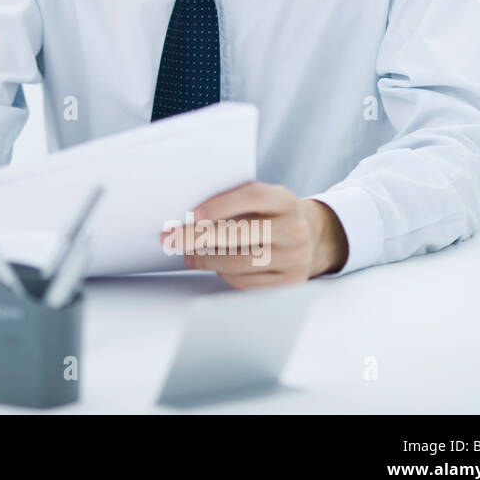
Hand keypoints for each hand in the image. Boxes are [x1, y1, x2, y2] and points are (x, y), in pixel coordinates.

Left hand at [160, 181, 348, 288]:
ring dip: (205, 259)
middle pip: (240, 234)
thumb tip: (188, 217)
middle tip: (170, 239)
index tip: (192, 214)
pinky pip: (245, 282)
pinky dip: (222, 274)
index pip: (253, 197)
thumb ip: (234, 201)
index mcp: (286, 200)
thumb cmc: (270, 215)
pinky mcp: (289, 283)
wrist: (310, 238)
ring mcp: (295, 259)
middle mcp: (295, 229)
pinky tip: (212, 265)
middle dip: (198, 237)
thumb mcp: (262, 200)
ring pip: (238, 262)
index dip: (221, 205)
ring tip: (188, 254)